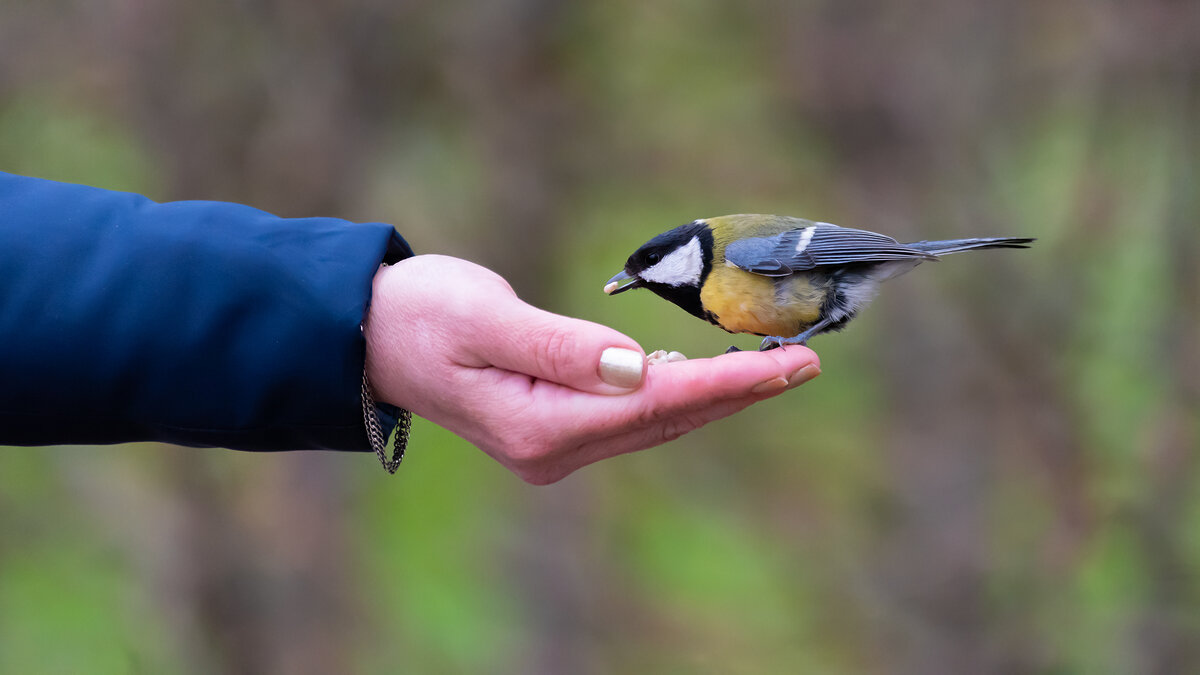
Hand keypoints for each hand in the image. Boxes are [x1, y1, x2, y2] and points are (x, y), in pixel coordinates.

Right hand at [363, 255, 820, 483]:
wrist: (371, 337)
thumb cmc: (420, 316)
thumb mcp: (484, 318)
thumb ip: (560, 346)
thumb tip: (633, 368)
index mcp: (540, 426)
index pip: (655, 406)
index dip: (726, 383)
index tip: (788, 365)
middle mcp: (555, 449)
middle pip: (668, 421)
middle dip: (740, 391)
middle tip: (808, 361)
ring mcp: (555, 445)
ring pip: (657, 422)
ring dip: (717, 394)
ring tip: (777, 366)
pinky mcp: (555, 427)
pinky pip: (634, 415)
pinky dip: (679, 393)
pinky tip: (709, 374)